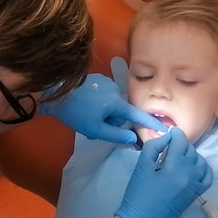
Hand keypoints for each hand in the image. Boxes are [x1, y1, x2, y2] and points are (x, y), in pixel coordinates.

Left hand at [39, 73, 165, 143]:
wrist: (55, 92)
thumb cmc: (76, 113)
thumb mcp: (95, 129)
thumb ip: (115, 135)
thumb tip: (133, 138)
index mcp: (117, 102)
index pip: (137, 115)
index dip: (150, 122)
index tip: (163, 127)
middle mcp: (115, 89)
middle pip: (122, 110)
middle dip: (113, 119)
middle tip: (97, 126)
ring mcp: (105, 82)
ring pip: (112, 102)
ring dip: (105, 111)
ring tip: (88, 115)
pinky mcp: (96, 78)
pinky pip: (105, 94)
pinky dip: (99, 101)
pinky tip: (86, 104)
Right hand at [114, 128, 212, 217]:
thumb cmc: (139, 193)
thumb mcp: (141, 167)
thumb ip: (153, 147)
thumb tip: (167, 137)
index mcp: (175, 167)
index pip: (181, 142)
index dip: (175, 134)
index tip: (169, 132)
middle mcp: (190, 175)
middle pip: (191, 150)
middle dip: (180, 144)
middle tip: (168, 146)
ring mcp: (195, 185)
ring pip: (200, 160)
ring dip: (190, 154)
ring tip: (177, 156)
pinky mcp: (196, 193)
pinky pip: (207, 176)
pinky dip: (202, 167)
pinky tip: (191, 166)